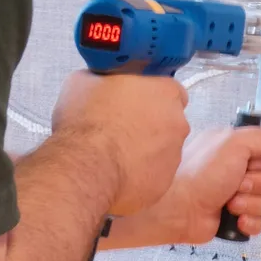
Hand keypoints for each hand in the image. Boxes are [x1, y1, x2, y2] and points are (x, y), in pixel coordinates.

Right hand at [51, 70, 190, 215]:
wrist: (85, 167)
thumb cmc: (87, 123)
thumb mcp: (83, 81)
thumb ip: (103, 78)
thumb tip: (99, 81)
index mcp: (164, 90)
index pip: (169, 88)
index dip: (150, 95)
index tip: (134, 100)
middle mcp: (177, 121)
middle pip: (168, 120)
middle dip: (149, 123)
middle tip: (121, 126)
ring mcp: (174, 154)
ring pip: (162, 149)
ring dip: (145, 149)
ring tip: (115, 151)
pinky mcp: (164, 182)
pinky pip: (153, 174)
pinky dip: (139, 172)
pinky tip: (117, 169)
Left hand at [139, 126, 260, 243]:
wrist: (177, 208)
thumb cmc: (201, 172)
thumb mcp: (234, 145)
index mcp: (236, 148)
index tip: (249, 163)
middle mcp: (237, 170)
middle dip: (256, 185)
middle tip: (235, 184)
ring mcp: (236, 195)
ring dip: (250, 203)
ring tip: (229, 202)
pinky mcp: (235, 218)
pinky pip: (259, 223)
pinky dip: (249, 222)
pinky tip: (235, 219)